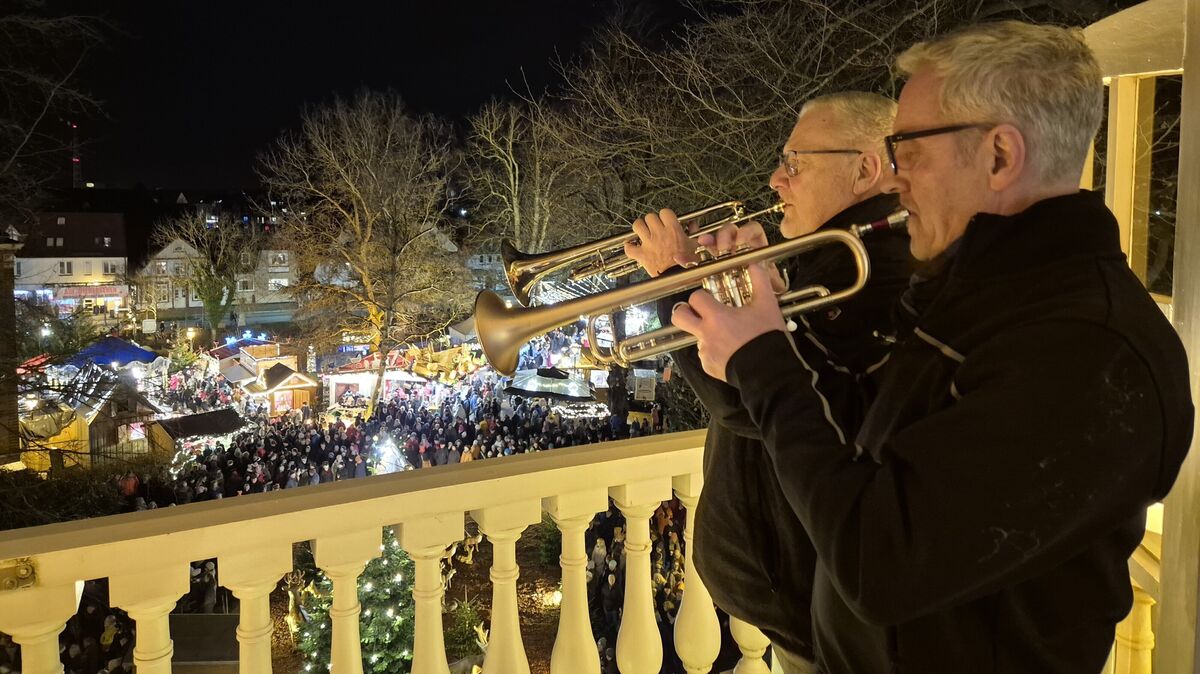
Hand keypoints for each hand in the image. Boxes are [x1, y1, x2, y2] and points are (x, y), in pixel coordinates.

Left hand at [624, 209, 699, 276]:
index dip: (664, 215)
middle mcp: (659, 234)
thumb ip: (694, 232)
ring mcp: (648, 244)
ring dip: (639, 227)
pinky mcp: (641, 255)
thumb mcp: (695, 246)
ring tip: (642, 231)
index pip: (665, 212)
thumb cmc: (687, 264)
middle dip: (652, 221)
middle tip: (654, 227)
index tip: (665, 220)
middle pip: (650, 217)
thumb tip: (693, 224)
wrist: (679, 278)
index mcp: (673, 230)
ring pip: (637, 226)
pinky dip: (629, 247)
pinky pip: (629, 248)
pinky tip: (631, 246)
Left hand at [671, 262, 786, 381]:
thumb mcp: (767, 305)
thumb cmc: (766, 336)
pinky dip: (715, 353)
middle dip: (684, 312)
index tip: (711, 298)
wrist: (768, 370)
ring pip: (696, 338)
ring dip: (706, 335)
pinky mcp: (708, 367)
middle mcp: (705, 333)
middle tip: (697, 313)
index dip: (702, 296)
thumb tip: (755, 264)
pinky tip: (732, 353)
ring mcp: (705, 352)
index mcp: (716, 316)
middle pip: (679, 317)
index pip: (695, 297)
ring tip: (728, 337)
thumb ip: (759, 281)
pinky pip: (706, 356)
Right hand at [696, 221, 786, 292]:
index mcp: (756, 245)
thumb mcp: (772, 283)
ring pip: (717, 238)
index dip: (746, 231)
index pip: (753, 230)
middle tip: (722, 247)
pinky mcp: (713, 260)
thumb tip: (776, 282)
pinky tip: (691, 251)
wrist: (756, 298)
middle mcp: (740, 245)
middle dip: (725, 235)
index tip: (741, 240)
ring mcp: (726, 251)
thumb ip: (773, 281)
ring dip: (710, 240)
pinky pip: (704, 252)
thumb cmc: (765, 285)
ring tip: (704, 243)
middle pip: (732, 231)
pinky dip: (696, 251)